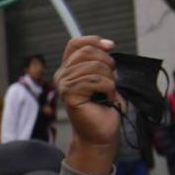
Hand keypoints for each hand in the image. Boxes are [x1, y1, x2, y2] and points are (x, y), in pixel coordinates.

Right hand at [56, 36, 122, 157]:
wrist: (101, 133)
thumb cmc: (105, 107)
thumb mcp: (106, 77)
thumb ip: (102, 60)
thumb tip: (108, 45)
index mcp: (69, 68)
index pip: (76, 43)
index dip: (95, 41)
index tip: (111, 47)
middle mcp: (63, 75)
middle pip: (88, 52)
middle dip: (108, 63)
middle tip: (111, 80)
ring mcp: (64, 85)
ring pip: (94, 66)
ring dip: (109, 79)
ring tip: (107, 92)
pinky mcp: (69, 95)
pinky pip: (95, 80)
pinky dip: (108, 89)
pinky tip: (105, 99)